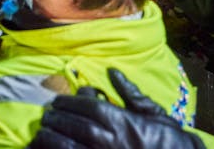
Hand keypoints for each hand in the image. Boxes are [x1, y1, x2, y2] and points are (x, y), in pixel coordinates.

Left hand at [29, 69, 205, 148]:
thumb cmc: (171, 141)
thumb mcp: (154, 114)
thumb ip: (131, 93)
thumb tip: (112, 72)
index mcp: (119, 121)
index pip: (84, 106)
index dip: (67, 102)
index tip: (58, 102)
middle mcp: (106, 139)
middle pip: (70, 124)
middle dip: (54, 118)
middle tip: (47, 116)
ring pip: (63, 145)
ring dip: (48, 138)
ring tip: (42, 134)